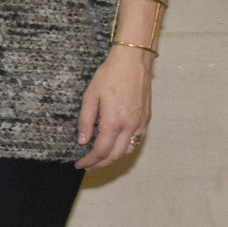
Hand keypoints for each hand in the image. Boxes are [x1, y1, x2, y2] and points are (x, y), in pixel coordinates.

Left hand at [76, 47, 153, 167]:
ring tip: (100, 157)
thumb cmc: (110, 76)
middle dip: (100, 163)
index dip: (89, 161)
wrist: (132, 62)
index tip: (80, 164)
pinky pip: (136, 141)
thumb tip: (83, 141)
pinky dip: (125, 148)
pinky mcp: (146, 119)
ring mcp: (140, 123)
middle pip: (115, 155)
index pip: (101, 151)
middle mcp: (130, 126)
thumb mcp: (90, 96)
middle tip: (88, 164)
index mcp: (114, 121)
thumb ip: (86, 121)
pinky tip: (115, 145)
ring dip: (113, 158)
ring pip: (128, 151)